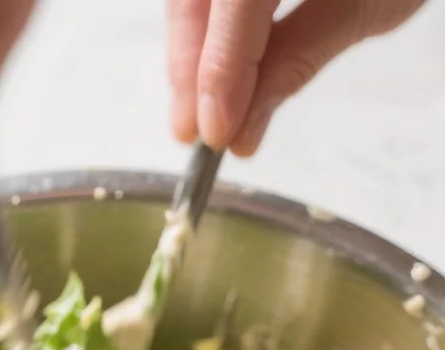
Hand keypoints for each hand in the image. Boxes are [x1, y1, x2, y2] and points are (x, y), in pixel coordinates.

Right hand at [168, 0, 425, 155]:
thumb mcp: (364, 7)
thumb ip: (297, 59)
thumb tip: (244, 125)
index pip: (236, 0)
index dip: (219, 67)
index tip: (216, 130)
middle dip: (190, 66)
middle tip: (197, 131)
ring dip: (192, 52)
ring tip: (203, 111)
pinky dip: (208, 26)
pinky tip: (216, 67)